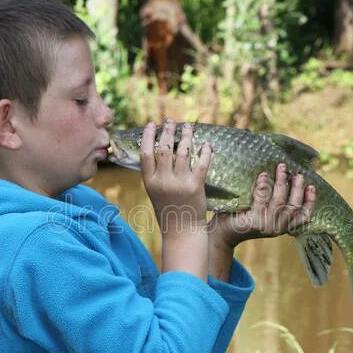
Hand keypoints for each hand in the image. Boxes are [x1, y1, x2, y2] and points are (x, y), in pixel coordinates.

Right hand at [140, 120, 212, 234]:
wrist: (181, 231)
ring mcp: (179, 183)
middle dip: (167, 131)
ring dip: (186, 136)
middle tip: (171, 121)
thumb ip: (155, 174)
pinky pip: (201, 163)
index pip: (146, 153)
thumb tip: (159, 150)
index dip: (149, 136)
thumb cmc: (168, 210)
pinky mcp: (195, 186)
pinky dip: (204, 151)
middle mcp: (163, 181)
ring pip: (182, 152)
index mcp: (150, 182)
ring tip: (189, 127)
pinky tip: (206, 144)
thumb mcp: (155, 192)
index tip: (152, 124)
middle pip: (164, 149)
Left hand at [208, 163, 315, 248]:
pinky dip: (264, 187)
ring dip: (282, 182)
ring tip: (282, 168)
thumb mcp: (262, 211)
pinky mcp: (254, 223)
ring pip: (279, 202)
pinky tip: (264, 175)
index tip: (312, 186)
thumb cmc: (241, 216)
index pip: (303, 217)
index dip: (310, 202)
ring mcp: (266, 226)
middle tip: (297, 173)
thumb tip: (285, 174)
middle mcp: (277, 229)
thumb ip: (273, 200)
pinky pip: (262, 201)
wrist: (222, 233)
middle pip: (294, 207)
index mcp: (282, 226)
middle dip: (297, 188)